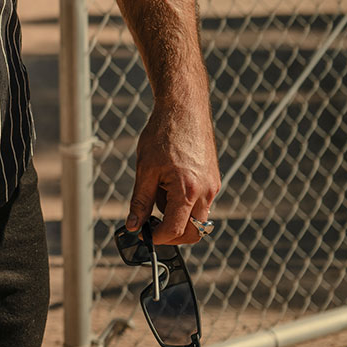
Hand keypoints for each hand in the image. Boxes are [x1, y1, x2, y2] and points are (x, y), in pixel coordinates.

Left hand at [126, 100, 220, 244]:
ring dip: (177, 215)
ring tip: (158, 190)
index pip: (175, 230)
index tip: (142, 234)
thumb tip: (133, 225)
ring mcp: (213, 186)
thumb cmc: (163, 134)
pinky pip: (200, 202)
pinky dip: (184, 202)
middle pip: (193, 231)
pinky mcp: (213, 179)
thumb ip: (140, 201)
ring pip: (197, 217)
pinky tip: (169, 181)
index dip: (157, 237)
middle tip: (151, 225)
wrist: (184, 109)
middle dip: (172, 233)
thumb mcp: (145, 169)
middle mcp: (206, 192)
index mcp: (188, 191)